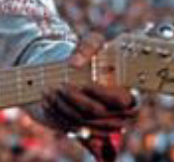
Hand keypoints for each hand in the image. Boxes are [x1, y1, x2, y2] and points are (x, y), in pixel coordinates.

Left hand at [41, 33, 139, 161]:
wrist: (77, 69)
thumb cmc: (91, 55)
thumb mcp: (92, 43)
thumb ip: (87, 46)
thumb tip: (74, 63)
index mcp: (128, 93)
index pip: (121, 101)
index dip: (103, 94)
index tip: (86, 84)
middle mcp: (117, 114)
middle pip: (98, 114)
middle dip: (78, 100)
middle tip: (61, 86)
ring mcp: (100, 125)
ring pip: (82, 123)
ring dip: (63, 107)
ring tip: (48, 91)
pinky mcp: (83, 130)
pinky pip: (71, 129)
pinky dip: (57, 116)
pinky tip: (45, 102)